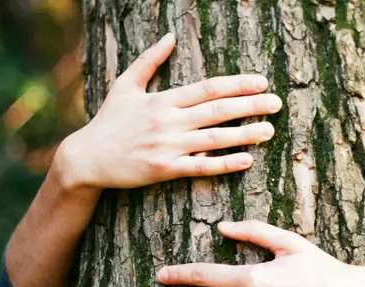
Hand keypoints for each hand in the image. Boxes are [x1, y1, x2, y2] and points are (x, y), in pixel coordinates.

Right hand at [53, 33, 282, 191]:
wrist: (87, 158)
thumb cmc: (108, 121)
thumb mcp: (124, 85)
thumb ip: (148, 60)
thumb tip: (169, 37)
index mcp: (162, 100)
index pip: (207, 89)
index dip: (236, 85)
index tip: (261, 82)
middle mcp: (168, 122)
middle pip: (217, 110)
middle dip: (250, 105)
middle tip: (277, 102)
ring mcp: (168, 147)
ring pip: (213, 138)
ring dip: (244, 134)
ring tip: (269, 130)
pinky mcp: (164, 170)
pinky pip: (200, 166)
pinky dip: (224, 163)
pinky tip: (246, 160)